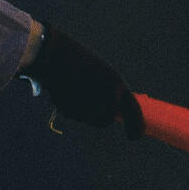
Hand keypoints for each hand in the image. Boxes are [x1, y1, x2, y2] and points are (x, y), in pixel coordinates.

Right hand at [19, 27, 144, 138]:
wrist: (52, 52)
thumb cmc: (77, 60)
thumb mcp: (99, 72)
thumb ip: (107, 92)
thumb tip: (111, 113)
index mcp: (115, 82)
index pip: (132, 108)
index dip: (136, 125)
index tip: (135, 137)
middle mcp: (105, 94)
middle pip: (106, 120)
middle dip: (98, 118)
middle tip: (88, 107)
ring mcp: (88, 102)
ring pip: (86, 118)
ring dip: (79, 110)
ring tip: (71, 89)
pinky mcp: (71, 107)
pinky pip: (70, 114)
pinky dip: (66, 106)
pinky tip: (62, 90)